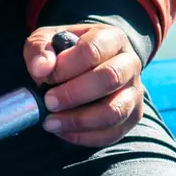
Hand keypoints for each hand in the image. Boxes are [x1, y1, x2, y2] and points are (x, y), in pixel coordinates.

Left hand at [24, 23, 144, 147]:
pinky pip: (113, 133)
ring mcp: (134, 91)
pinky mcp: (132, 115)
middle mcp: (130, 63)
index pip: (92, 50)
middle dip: (74, 94)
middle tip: (48, 102)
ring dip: (79, 120)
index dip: (65, 67)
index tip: (44, 77)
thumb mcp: (49, 40)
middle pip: (109, 78)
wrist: (91, 65)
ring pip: (115, 111)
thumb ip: (40, 49)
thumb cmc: (67, 52)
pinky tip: (63, 131)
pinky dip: (85, 137)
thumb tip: (42, 69)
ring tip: (51, 122)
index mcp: (112, 38)